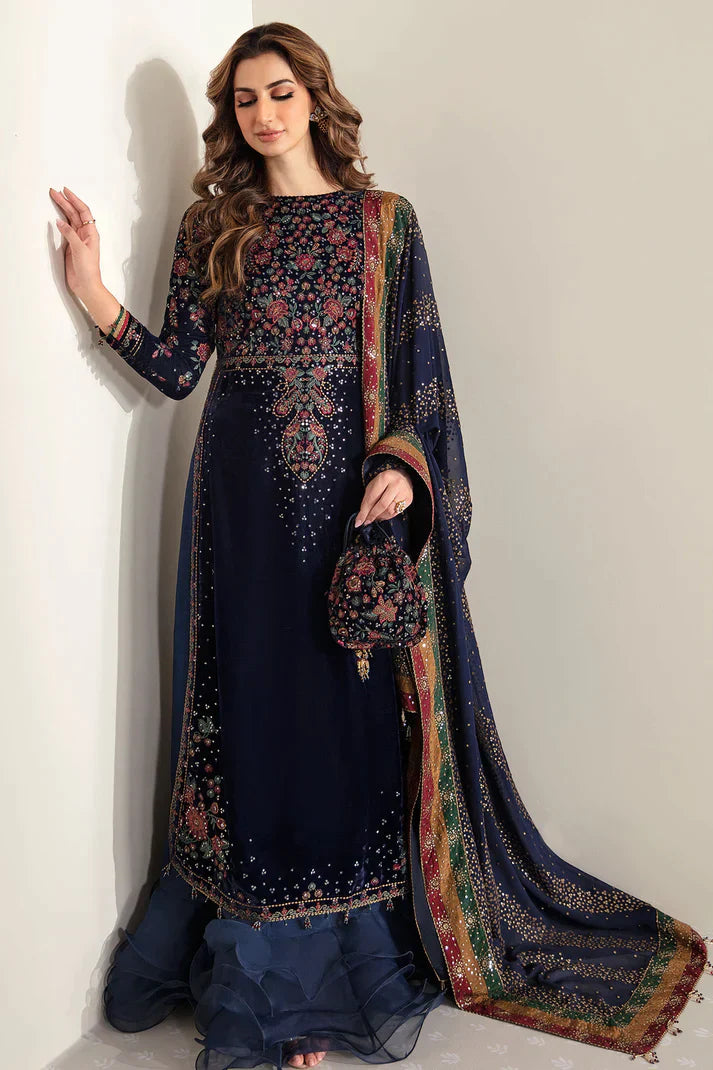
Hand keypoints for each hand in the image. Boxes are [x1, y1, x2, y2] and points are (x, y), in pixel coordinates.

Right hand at [49, 185, 102, 299]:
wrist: (86, 285)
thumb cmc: (89, 270)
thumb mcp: (79, 249)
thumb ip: (70, 234)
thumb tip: (60, 222)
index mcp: (91, 233)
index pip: (83, 211)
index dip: (75, 200)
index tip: (65, 191)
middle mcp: (85, 234)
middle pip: (75, 213)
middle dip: (65, 202)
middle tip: (54, 192)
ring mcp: (77, 240)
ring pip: (70, 220)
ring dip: (63, 209)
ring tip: (54, 198)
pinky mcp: (71, 246)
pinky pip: (65, 230)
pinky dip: (60, 222)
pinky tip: (56, 217)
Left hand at [355, 467, 413, 526]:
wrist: (402, 476)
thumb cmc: (384, 482)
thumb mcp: (373, 486)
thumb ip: (367, 501)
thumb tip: (361, 518)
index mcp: (384, 478)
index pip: (372, 498)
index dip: (364, 511)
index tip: (359, 522)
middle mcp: (396, 484)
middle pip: (382, 505)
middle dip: (373, 515)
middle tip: (367, 521)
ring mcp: (404, 492)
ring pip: (390, 511)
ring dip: (380, 517)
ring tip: (375, 517)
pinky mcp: (409, 499)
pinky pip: (396, 513)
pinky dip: (387, 516)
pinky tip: (383, 515)